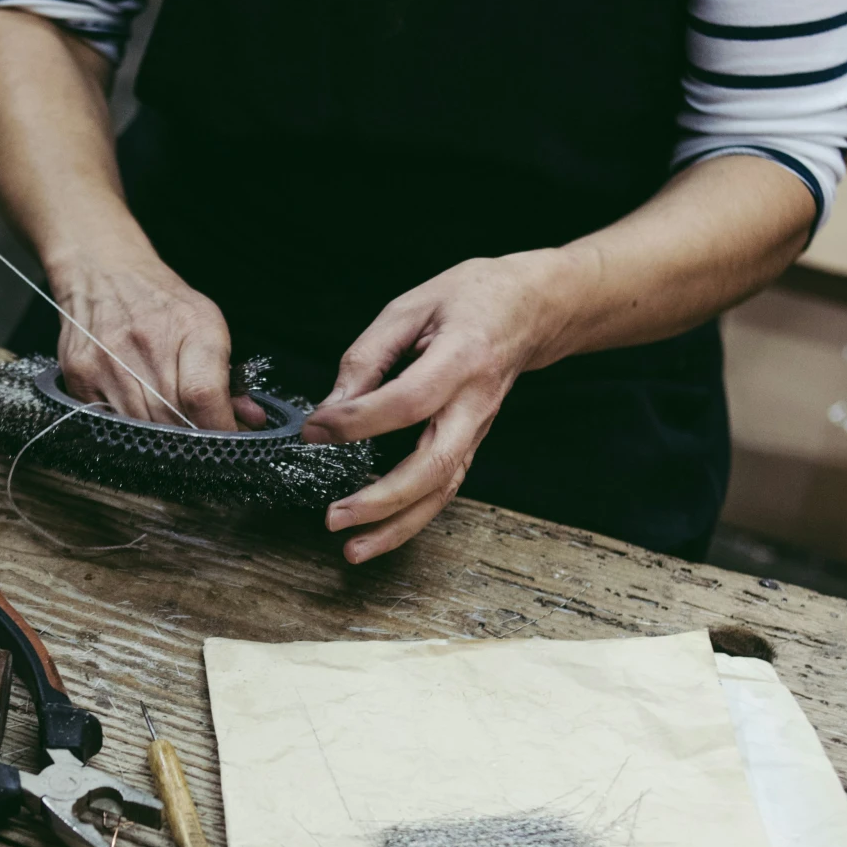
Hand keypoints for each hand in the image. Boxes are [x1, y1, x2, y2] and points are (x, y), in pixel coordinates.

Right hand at [49, 250, 264, 429]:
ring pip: (141, 428)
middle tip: (200, 435)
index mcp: (190, 327)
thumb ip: (230, 377)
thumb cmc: (161, 302)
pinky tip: (137, 413)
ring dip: (160, 437)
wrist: (103, 272)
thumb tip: (250, 421)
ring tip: (170, 425)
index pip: (203, 395)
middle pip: (172, 421)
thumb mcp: (206, 325)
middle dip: (192, 438)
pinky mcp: (79, 376)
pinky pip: (110, 423)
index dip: (219, 429)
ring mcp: (107, 361)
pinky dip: (128, 429)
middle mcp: (145, 342)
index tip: (228, 440)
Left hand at [301, 251, 577, 562]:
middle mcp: (474, 404)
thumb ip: (369, 354)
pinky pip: (443, 490)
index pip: (407, 401)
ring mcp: (476, 430)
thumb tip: (332, 404)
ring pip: (441, 491)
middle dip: (381, 499)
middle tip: (333, 516)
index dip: (358, 420)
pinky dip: (410, 519)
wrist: (531, 309)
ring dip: (396, 526)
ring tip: (351, 547)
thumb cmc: (472, 299)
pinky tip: (376, 534)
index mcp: (462, 358)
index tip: (315, 428)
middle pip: (433, 465)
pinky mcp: (470, 444)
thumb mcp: (413, 305)